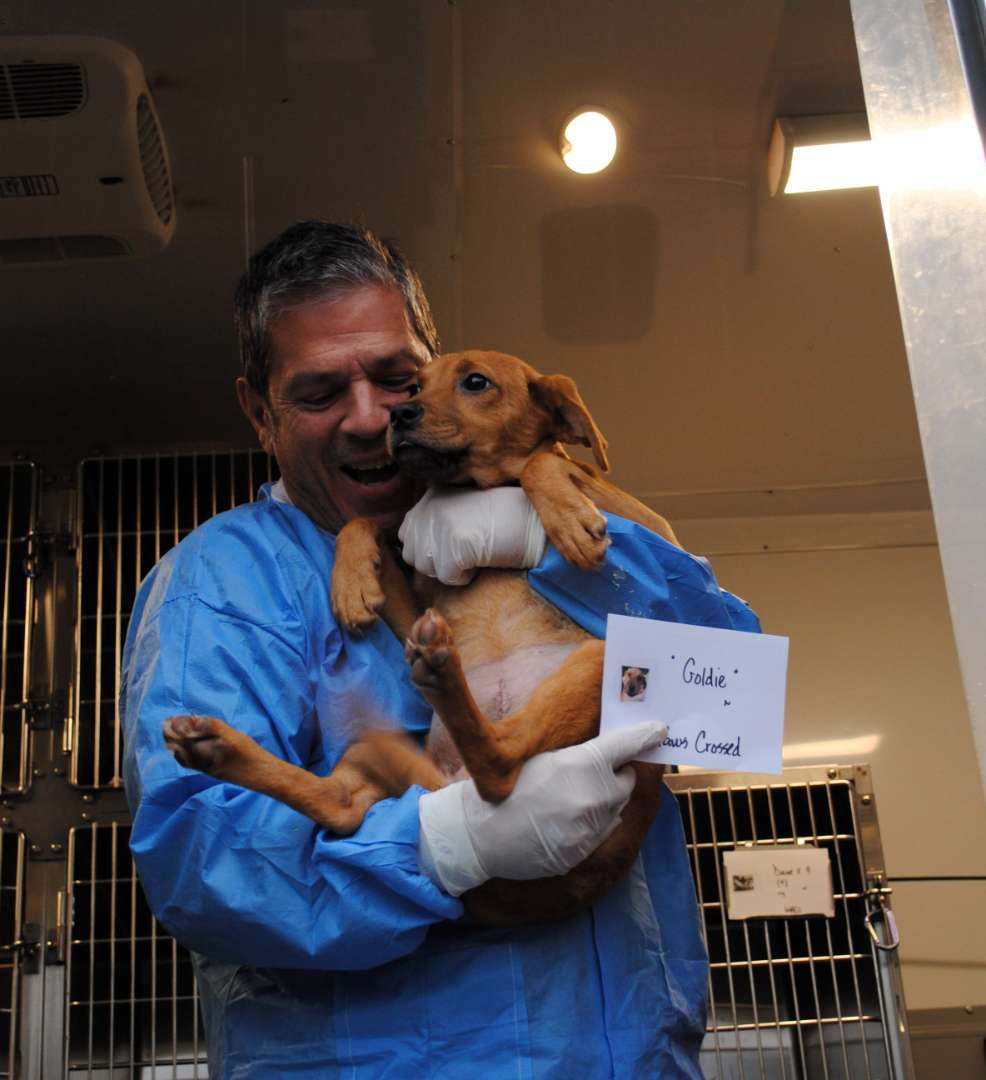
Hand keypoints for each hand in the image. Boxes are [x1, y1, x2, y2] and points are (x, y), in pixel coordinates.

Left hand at [398, 487, 546, 584]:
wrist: (534, 519)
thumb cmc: (504, 520)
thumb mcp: (463, 509)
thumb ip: (435, 521)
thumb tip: (410, 551)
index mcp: (430, 497)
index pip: (406, 535)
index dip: (429, 549)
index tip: (454, 547)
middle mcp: (430, 507)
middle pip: (413, 556)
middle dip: (437, 563)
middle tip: (466, 553)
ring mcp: (441, 523)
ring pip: (427, 569)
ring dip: (450, 570)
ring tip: (475, 553)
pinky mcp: (454, 541)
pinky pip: (448, 577)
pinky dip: (466, 577)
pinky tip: (482, 560)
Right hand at [417, 721, 667, 895]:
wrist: (482, 835)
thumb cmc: (507, 787)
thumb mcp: (544, 758)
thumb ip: (580, 755)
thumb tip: (607, 751)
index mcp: (583, 765)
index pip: (628, 745)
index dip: (646, 736)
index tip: (659, 731)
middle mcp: (596, 797)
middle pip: (628, 779)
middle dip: (618, 773)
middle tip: (598, 769)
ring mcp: (594, 828)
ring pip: (617, 807)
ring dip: (607, 799)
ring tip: (574, 796)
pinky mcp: (588, 850)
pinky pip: (604, 830)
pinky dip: (595, 822)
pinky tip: (567, 818)